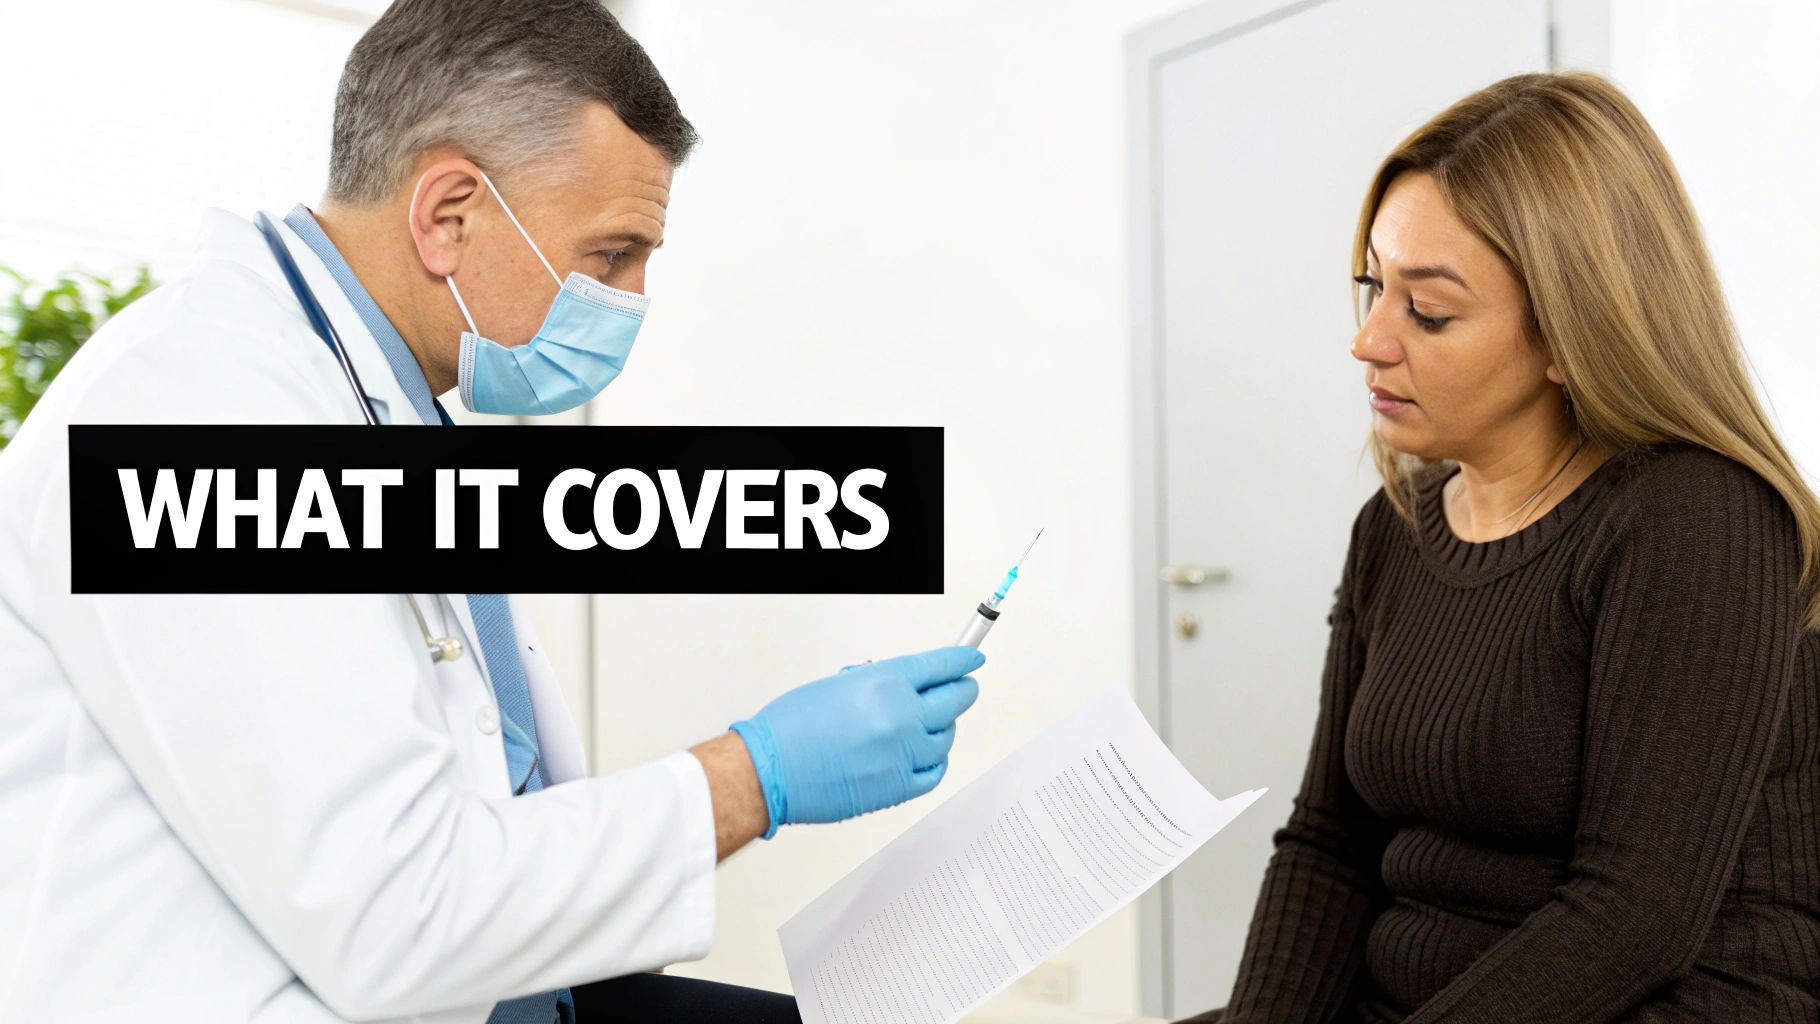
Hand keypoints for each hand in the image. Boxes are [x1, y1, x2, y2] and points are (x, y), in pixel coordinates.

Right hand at [730, 646, 984, 837]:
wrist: (771, 771)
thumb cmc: (791, 728)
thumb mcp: (840, 684)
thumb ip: (880, 683)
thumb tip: (906, 686)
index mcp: (886, 682)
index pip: (941, 665)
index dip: (961, 659)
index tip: (972, 658)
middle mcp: (902, 716)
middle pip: (954, 699)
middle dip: (963, 690)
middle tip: (965, 687)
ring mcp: (905, 753)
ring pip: (947, 737)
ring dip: (944, 728)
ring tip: (933, 725)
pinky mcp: (899, 787)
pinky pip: (935, 772)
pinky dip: (936, 761)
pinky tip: (929, 755)